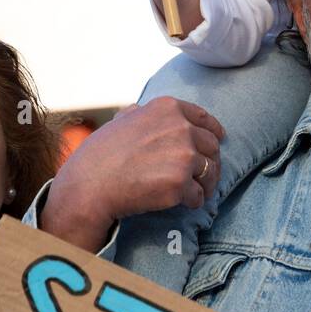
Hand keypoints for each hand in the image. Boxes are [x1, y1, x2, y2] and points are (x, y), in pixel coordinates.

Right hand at [40, 97, 224, 252]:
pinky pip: (199, 195)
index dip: (214, 130)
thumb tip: (139, 109)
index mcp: (167, 108)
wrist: (90, 186)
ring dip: (206, 183)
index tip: (220, 138)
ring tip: (198, 191)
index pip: (203, 118)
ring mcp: (183, 156)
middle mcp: (180, 128)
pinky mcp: (181, 184)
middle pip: (212, 145)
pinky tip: (185, 203)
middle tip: (205, 174)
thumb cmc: (100, 155)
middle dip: (211, 160)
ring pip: (210, 171)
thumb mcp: (119, 121)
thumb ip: (137, 113)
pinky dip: (194, 201)